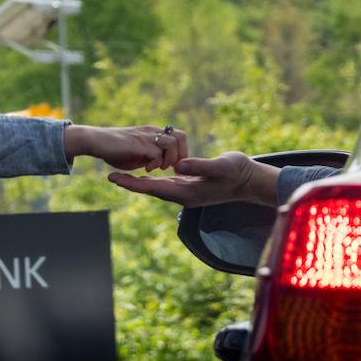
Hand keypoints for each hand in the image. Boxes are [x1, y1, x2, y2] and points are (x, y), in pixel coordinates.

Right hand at [64, 125, 187, 170]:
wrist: (96, 141)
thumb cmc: (114, 149)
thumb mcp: (137, 152)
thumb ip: (149, 155)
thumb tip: (158, 164)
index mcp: (154, 132)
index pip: (180, 136)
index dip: (181, 151)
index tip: (172, 165)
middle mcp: (153, 131)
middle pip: (181, 136)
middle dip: (180, 155)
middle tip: (169, 167)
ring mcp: (146, 137)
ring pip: (172, 144)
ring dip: (169, 159)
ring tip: (158, 168)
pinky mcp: (138, 144)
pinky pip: (157, 154)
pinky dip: (155, 164)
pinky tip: (146, 169)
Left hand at [107, 151, 279, 206]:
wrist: (251, 180)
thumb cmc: (236, 172)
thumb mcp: (218, 167)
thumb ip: (198, 166)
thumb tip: (178, 166)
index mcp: (186, 193)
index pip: (152, 188)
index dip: (132, 183)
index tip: (114, 178)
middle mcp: (183, 194)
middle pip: (150, 189)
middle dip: (131, 183)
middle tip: (110, 176)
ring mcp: (188, 191)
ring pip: (157, 186)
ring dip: (140, 181)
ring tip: (123, 174)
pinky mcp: (192, 185)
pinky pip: (167, 182)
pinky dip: (154, 177)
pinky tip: (148, 171)